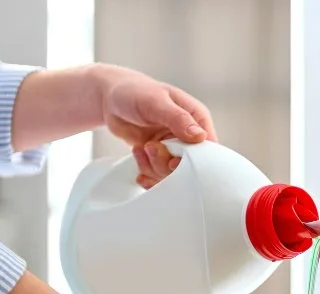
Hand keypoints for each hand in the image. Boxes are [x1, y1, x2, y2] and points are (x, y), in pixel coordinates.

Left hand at [93, 64, 217, 188]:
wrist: (111, 98)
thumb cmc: (135, 91)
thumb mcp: (157, 102)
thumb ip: (178, 119)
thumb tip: (200, 136)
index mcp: (197, 119)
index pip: (208, 148)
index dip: (194, 161)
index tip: (173, 161)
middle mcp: (188, 136)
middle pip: (189, 166)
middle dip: (166, 163)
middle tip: (150, 147)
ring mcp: (174, 148)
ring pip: (172, 174)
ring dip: (154, 166)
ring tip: (141, 148)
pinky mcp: (159, 157)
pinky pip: (158, 175)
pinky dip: (146, 171)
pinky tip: (137, 156)